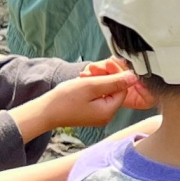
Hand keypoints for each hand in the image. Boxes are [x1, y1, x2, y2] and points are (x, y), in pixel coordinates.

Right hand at [15, 68, 143, 138]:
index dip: (116, 74)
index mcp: (109, 112)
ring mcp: (98, 115)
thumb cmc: (65, 99)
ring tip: (83, 76)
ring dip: (96, 79)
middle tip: (91, 69)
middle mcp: (106, 116)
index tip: (105, 64)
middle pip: (114, 89)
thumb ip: (114, 81)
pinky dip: (91, 86)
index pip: (123, 88)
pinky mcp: (91, 112)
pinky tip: (82, 82)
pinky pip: (97, 96)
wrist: (44, 112)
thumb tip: (134, 77)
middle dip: (105, 76)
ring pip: (105, 91)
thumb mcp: (91, 86)